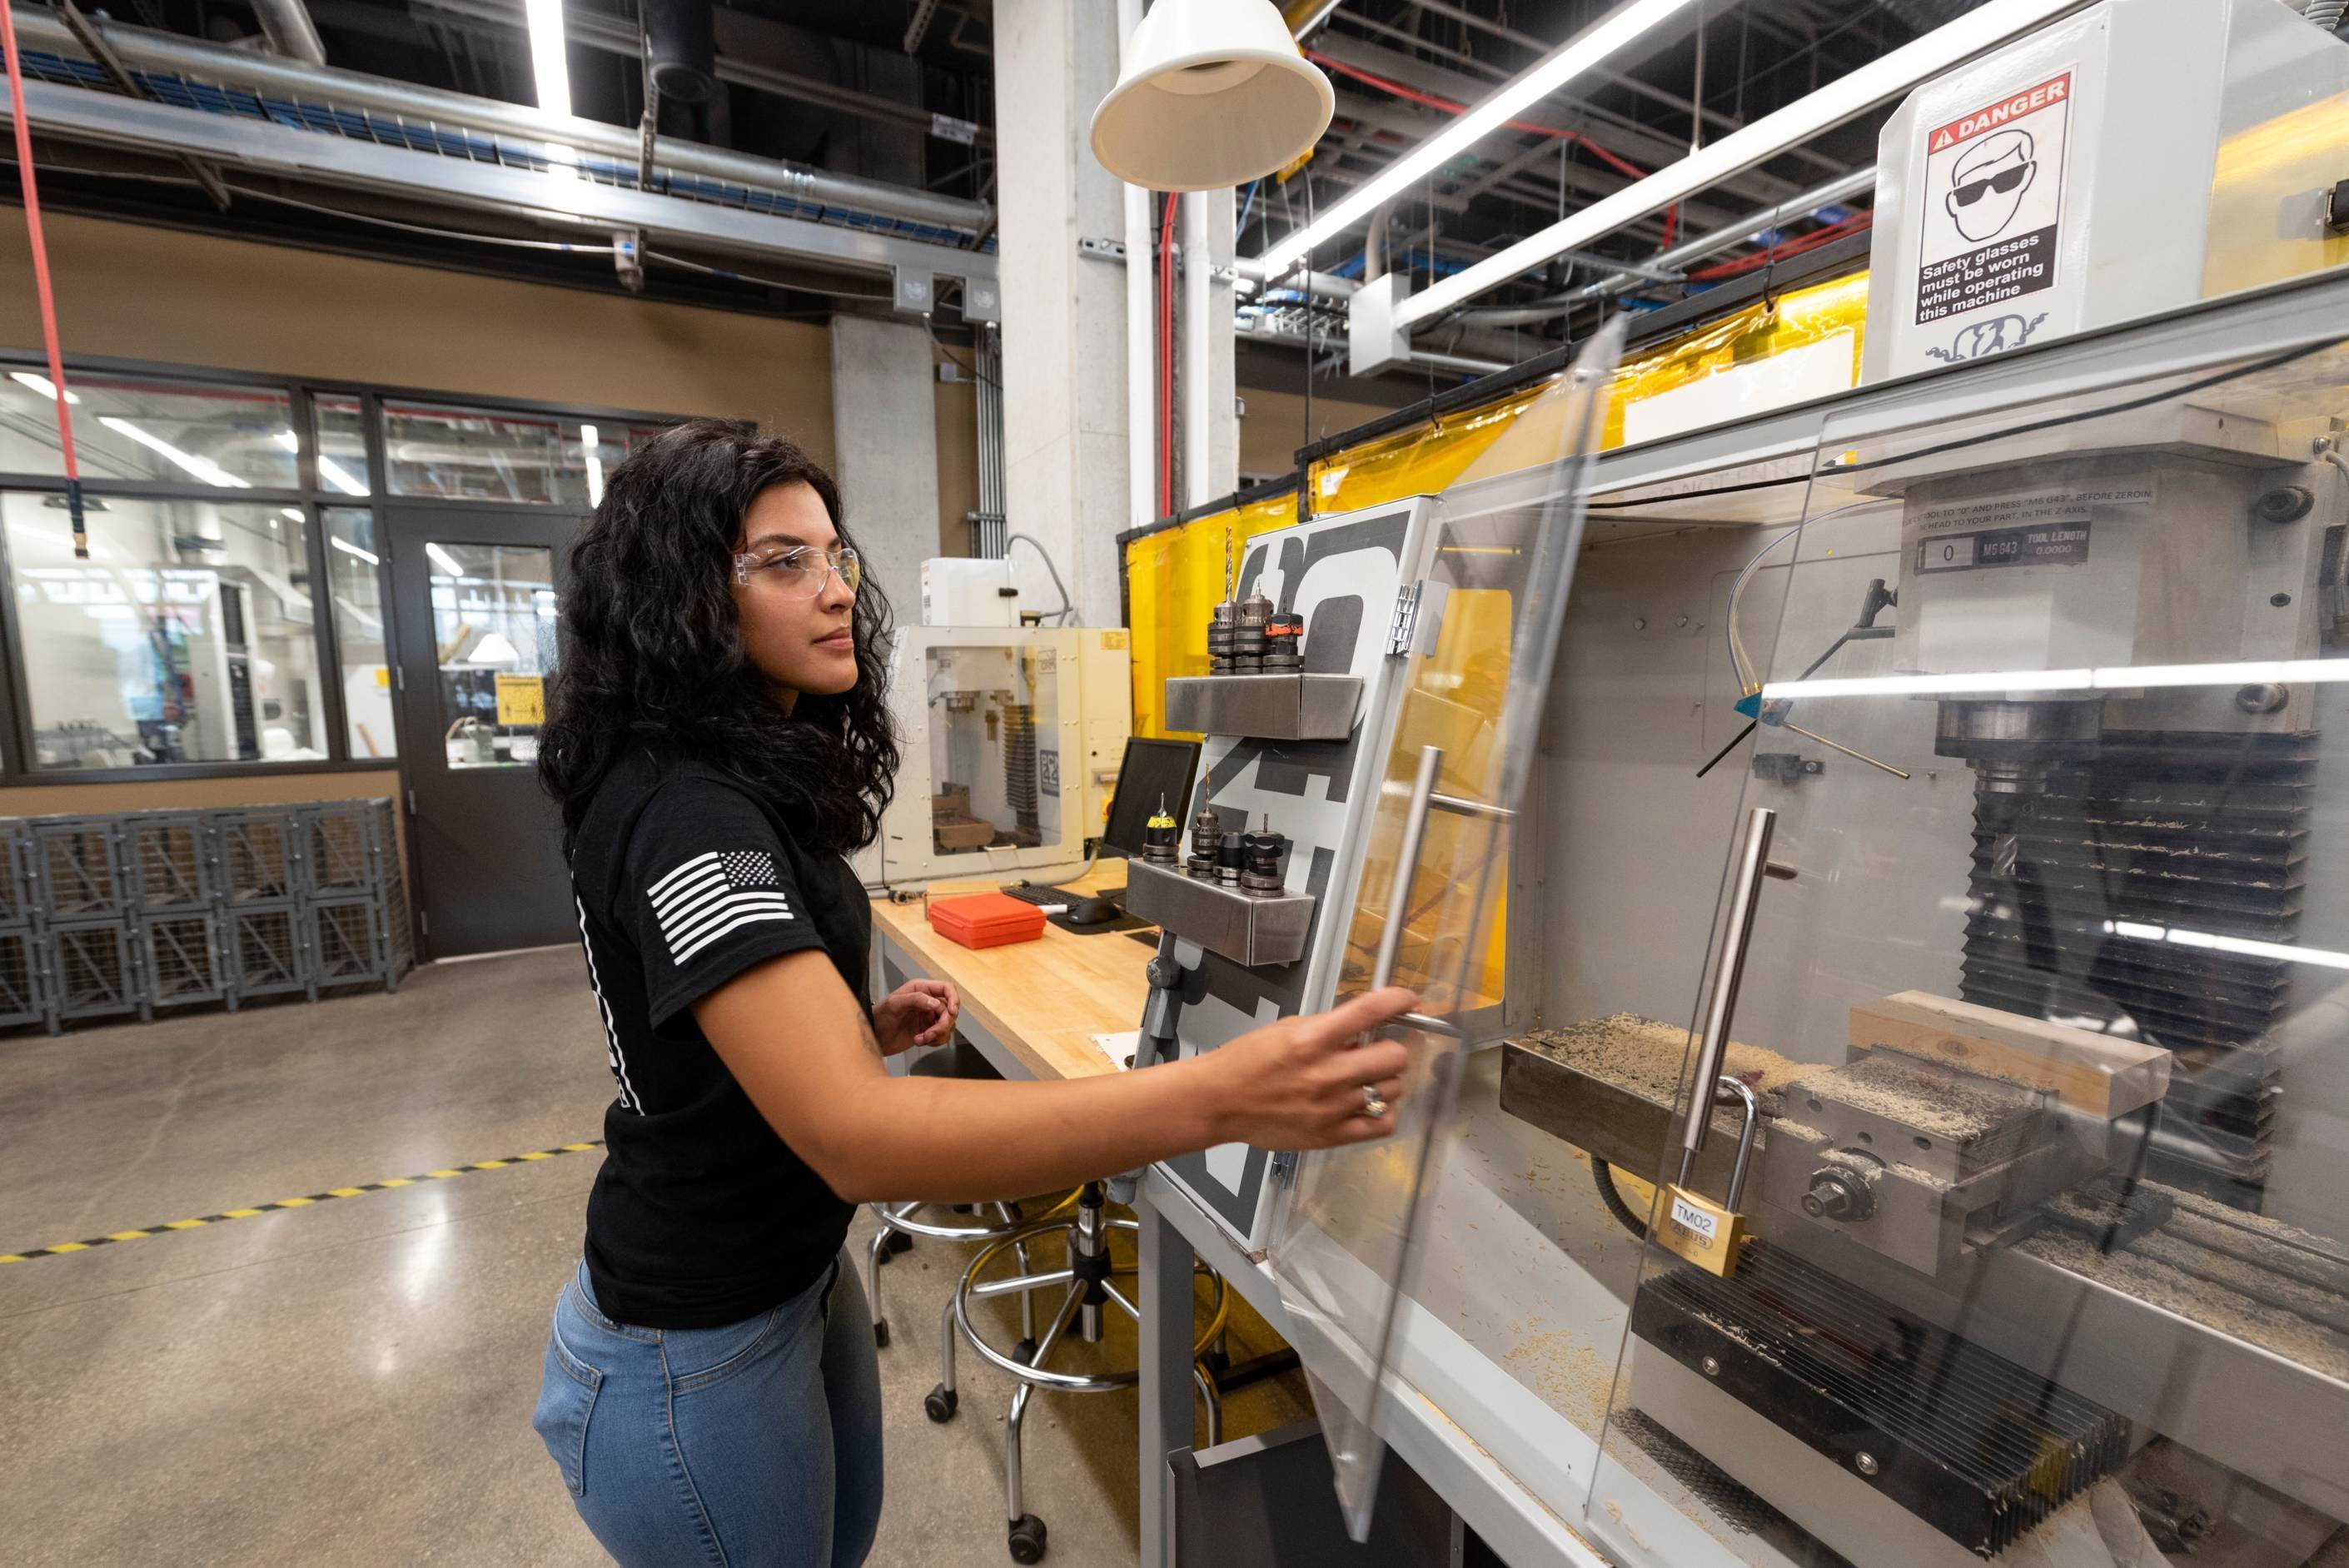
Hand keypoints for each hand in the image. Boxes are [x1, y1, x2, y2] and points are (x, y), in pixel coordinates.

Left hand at [872, 979, 959, 1053]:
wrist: (873, 1037)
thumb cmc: (879, 1016)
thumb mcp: (894, 1004)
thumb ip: (915, 999)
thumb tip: (935, 1002)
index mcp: (921, 989)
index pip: (946, 988)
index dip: (954, 999)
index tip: (952, 1012)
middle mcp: (927, 1002)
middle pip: (950, 1010)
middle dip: (942, 1024)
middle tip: (930, 1032)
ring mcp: (928, 1017)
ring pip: (948, 1025)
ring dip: (937, 1035)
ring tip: (921, 1038)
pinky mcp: (928, 1030)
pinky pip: (942, 1036)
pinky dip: (934, 1041)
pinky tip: (919, 1041)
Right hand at [1206, 986, 1419, 1150]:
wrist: (1219, 1102)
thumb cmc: (1247, 1061)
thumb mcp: (1287, 1029)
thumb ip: (1328, 1028)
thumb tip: (1366, 1028)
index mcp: (1312, 1040)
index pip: (1371, 1011)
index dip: (1399, 1001)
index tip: (1408, 1001)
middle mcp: (1327, 1074)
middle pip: (1394, 1057)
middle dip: (1392, 1048)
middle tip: (1380, 1049)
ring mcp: (1332, 1108)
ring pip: (1392, 1089)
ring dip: (1386, 1079)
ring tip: (1368, 1077)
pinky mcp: (1332, 1135)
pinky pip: (1383, 1124)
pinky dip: (1385, 1111)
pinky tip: (1372, 1102)